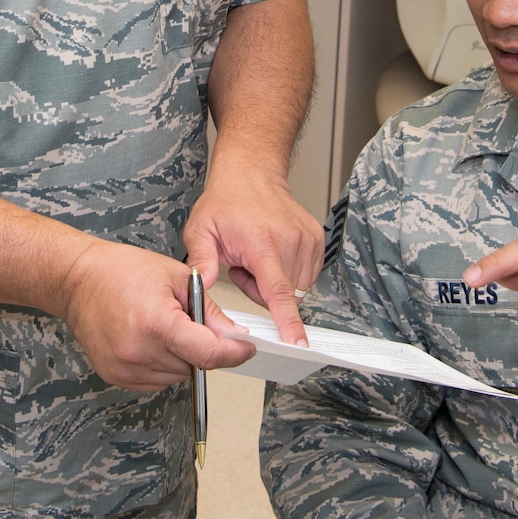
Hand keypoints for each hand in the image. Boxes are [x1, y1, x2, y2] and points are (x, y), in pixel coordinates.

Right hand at [56, 238, 254, 390]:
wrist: (78, 281)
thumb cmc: (124, 271)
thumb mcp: (178, 278)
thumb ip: (209, 310)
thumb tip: (234, 335)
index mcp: (157, 324)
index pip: (209, 354)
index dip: (234, 353)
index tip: (246, 348)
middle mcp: (139, 352)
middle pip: (194, 366)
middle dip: (203, 347)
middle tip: (190, 320)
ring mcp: (125, 369)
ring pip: (176, 376)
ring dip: (182, 357)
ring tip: (164, 326)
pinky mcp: (115, 376)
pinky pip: (156, 379)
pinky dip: (162, 363)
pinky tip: (150, 338)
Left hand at [184, 166, 323, 345]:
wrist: (252, 173)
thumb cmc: (225, 202)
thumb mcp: (200, 230)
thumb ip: (202, 262)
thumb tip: (202, 288)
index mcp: (262, 244)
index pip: (278, 292)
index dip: (288, 323)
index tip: (297, 345)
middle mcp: (290, 242)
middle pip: (284, 296)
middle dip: (261, 291)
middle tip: (242, 266)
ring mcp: (307, 240)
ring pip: (296, 287)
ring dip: (275, 282)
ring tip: (255, 256)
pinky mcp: (317, 239)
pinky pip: (305, 274)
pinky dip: (288, 271)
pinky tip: (270, 252)